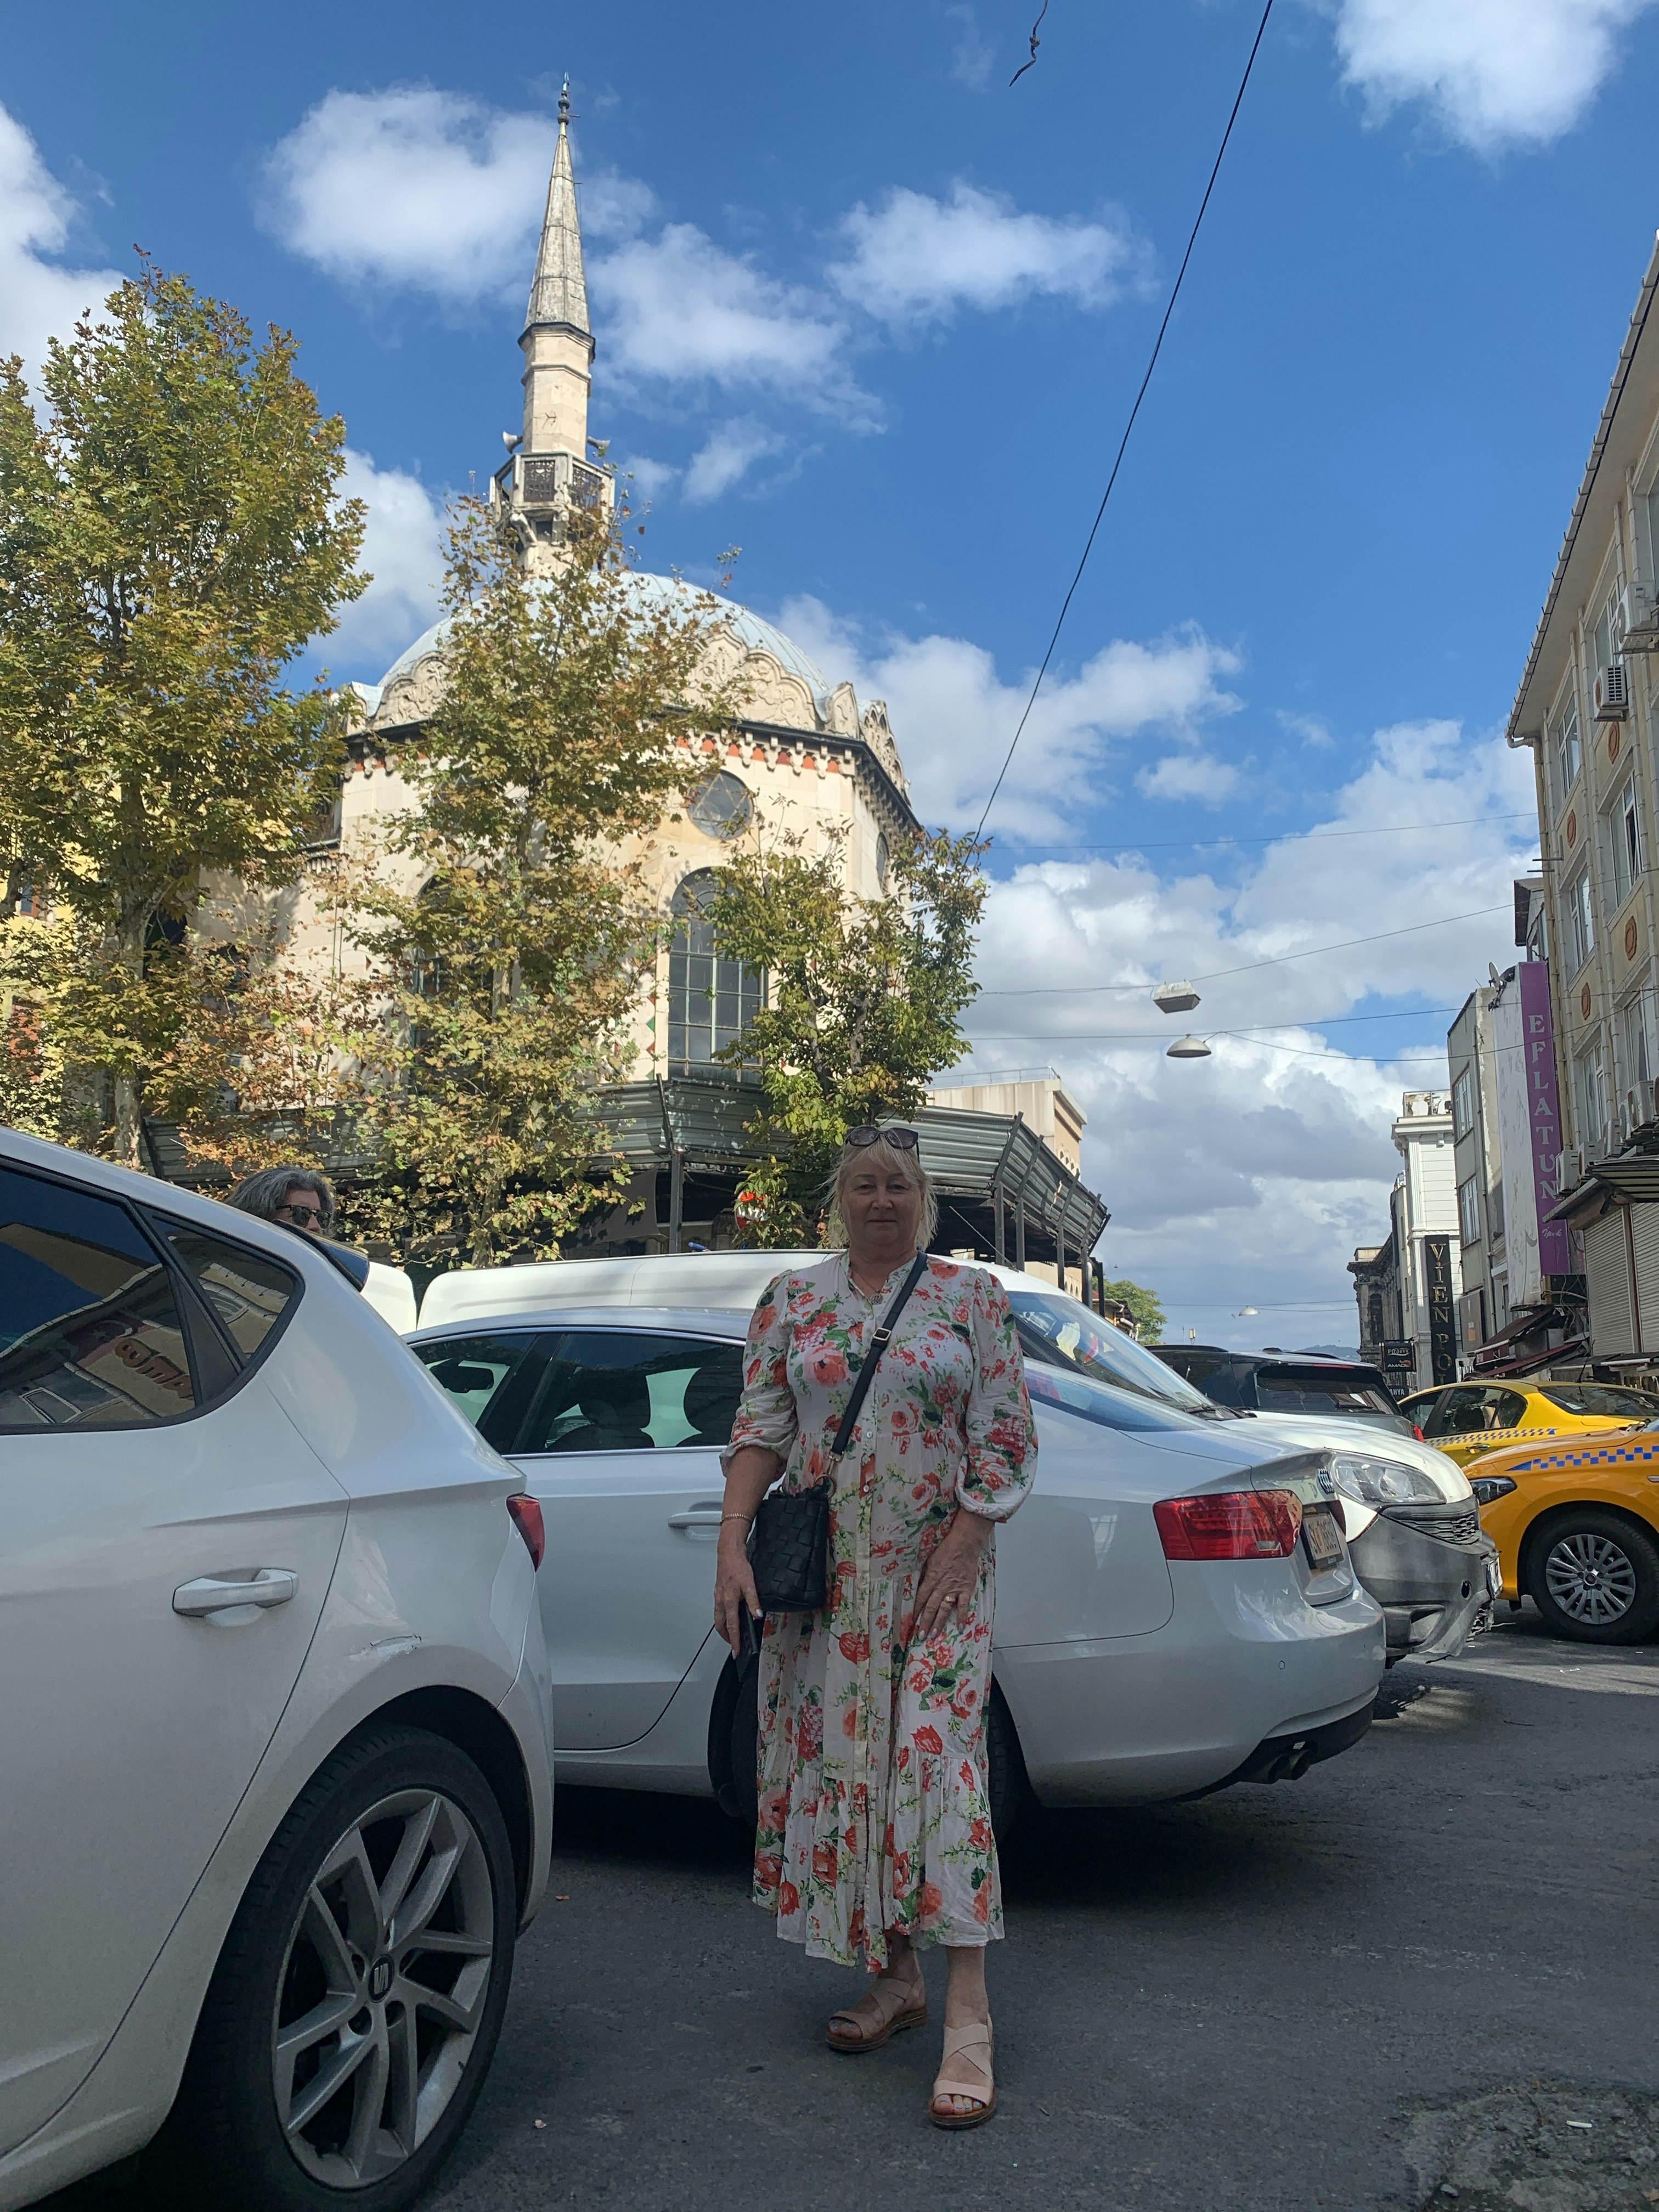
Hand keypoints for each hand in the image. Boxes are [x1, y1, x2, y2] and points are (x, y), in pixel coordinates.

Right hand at [715, 1530, 761, 1658]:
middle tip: (733, 1645)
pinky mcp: (718, 1592)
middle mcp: (721, 1601)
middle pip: (720, 1625)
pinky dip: (722, 1618)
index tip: (736, 1651)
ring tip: (730, 1634)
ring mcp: (718, 1597)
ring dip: (723, 1628)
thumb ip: (753, 1602)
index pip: (732, 1626)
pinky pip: (718, 1610)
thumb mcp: (750, 1584)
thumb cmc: (738, 1566)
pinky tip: (728, 1615)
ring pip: (718, 1618)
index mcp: (729, 1601)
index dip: (734, 1641)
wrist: (728, 1553)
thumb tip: (757, 1615)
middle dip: (726, 1638)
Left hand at [914, 1510, 990, 1640]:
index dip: (915, 1611)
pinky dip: (962, 1617)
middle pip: (931, 1607)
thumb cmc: (946, 1550)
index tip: (910, 1622)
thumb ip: (924, 1574)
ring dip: (938, 1623)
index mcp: (931, 1579)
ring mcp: (954, 1589)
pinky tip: (960, 1628)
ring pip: (944, 1609)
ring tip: (933, 1635)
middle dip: (924, 1622)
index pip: (920, 1598)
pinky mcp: (966, 1589)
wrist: (964, 1544)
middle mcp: (941, 1586)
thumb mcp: (929, 1560)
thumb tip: (917, 1586)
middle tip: (920, 1636)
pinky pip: (963, 1606)